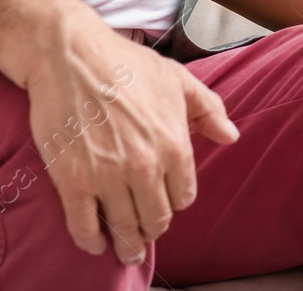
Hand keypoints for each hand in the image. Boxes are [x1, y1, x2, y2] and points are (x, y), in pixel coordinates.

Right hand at [24, 10, 238, 264]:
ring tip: (125, 248)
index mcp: (174, 145)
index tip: (163, 200)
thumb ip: (209, 109)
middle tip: (144, 231)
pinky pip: (84, 227)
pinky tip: (95, 242)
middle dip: (151, 227)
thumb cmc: (126, 64)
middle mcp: (145, 167)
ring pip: (124, 229)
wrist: (71, 55)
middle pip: (155, 219)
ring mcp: (107, 177)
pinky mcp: (72, 182)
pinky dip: (91, 240)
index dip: (173, 201)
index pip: (183, 197)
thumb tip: (230, 136)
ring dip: (126, 243)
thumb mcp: (177, 79)